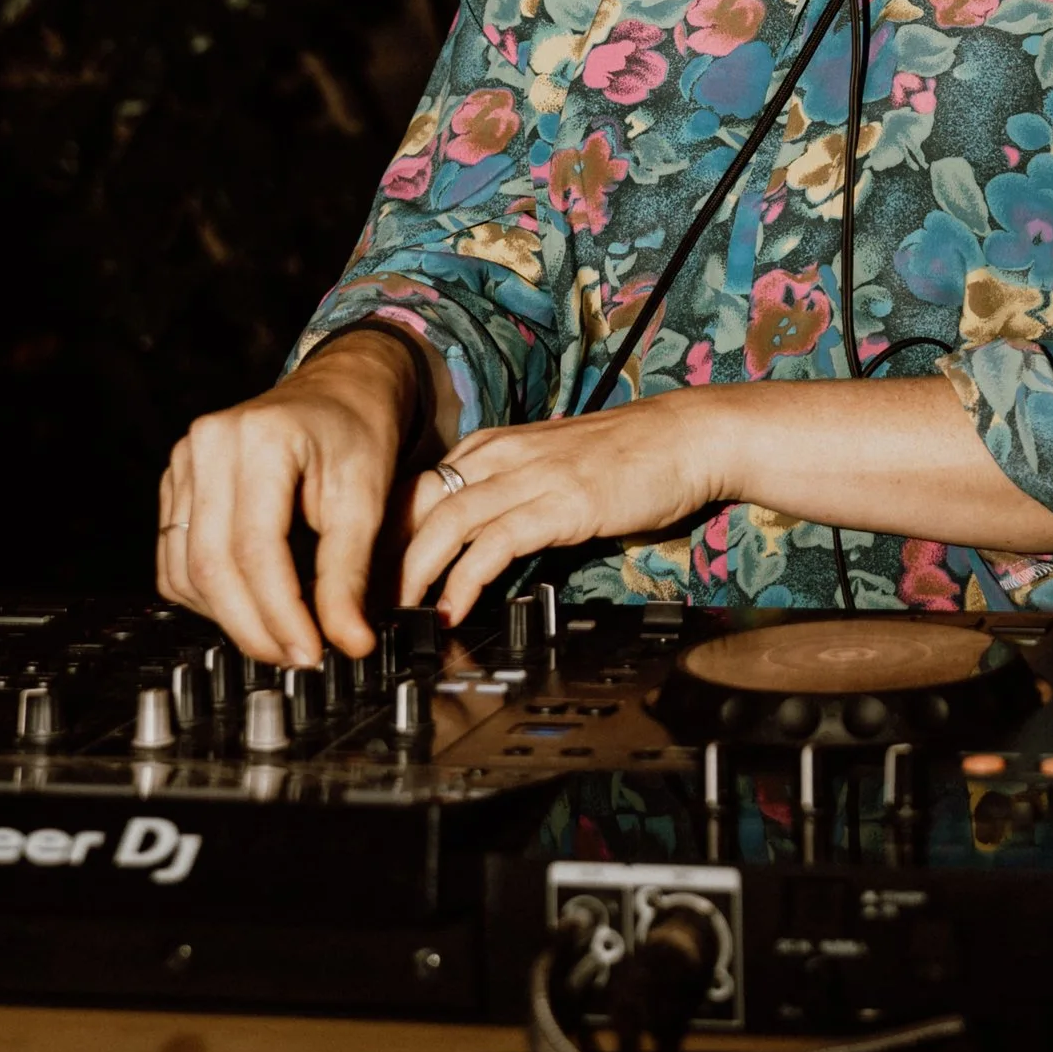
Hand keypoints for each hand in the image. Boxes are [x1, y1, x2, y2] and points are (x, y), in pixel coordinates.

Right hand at [157, 331, 433, 665]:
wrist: (340, 389)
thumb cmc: (358, 433)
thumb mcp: (368, 498)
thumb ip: (350, 574)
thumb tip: (350, 642)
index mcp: (258, 438)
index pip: (256, 549)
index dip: (281, 613)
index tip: (312, 653)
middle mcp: (207, 445)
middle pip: (211, 565)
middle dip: (254, 626)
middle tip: (297, 657)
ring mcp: (184, 462)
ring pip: (186, 570)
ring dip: (230, 618)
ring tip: (282, 634)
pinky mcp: (176, 483)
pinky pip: (175, 560)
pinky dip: (208, 595)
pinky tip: (251, 603)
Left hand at [398, 391, 736, 626]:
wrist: (689, 438)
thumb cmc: (631, 457)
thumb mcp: (553, 466)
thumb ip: (512, 492)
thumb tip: (478, 541)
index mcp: (496, 445)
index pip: (418, 486)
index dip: (384, 533)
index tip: (367, 575)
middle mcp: (503, 454)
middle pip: (417, 501)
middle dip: (382, 555)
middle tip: (363, 602)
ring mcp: (531, 475)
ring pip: (445, 521)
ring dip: (412, 572)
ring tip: (396, 613)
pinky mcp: (559, 503)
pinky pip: (494, 543)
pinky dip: (463, 579)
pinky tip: (451, 609)